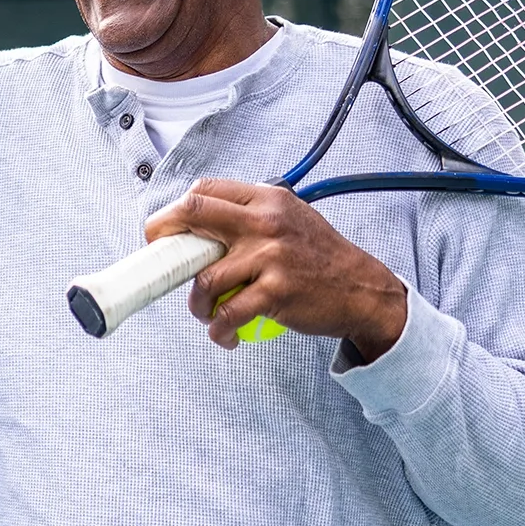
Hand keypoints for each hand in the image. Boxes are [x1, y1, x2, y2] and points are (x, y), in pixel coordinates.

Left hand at [141, 178, 407, 359]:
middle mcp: (266, 221)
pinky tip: (225, 334)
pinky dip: (219, 329)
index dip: (174, 212)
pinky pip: (229, 313)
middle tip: (163, 264)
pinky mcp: (276, 291)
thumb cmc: (320, 257)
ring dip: (198, 303)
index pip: (204, 191)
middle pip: (194, 215)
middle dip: (165, 239)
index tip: (163, 233)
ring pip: (206, 278)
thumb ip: (250, 215)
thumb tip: (200, 224)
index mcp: (266, 199)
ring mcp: (271, 256)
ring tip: (208, 314)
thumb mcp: (290, 218)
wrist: (362, 290)